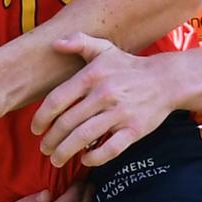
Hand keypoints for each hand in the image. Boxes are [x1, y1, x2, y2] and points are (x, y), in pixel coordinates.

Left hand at [32, 33, 173, 167]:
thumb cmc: (128, 66)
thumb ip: (79, 42)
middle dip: (50, 140)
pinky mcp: (134, 130)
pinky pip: (110, 149)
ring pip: (83, 138)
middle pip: (66, 123)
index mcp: (92, 76)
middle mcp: (104, 94)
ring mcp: (120, 113)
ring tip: (56, 159)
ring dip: (64, 152)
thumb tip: (54, 44)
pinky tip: (85, 159)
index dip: (41, 118)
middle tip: (44, 148)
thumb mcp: (104, 49)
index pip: (57, 100)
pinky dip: (94, 158)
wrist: (166, 80)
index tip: (35, 129)